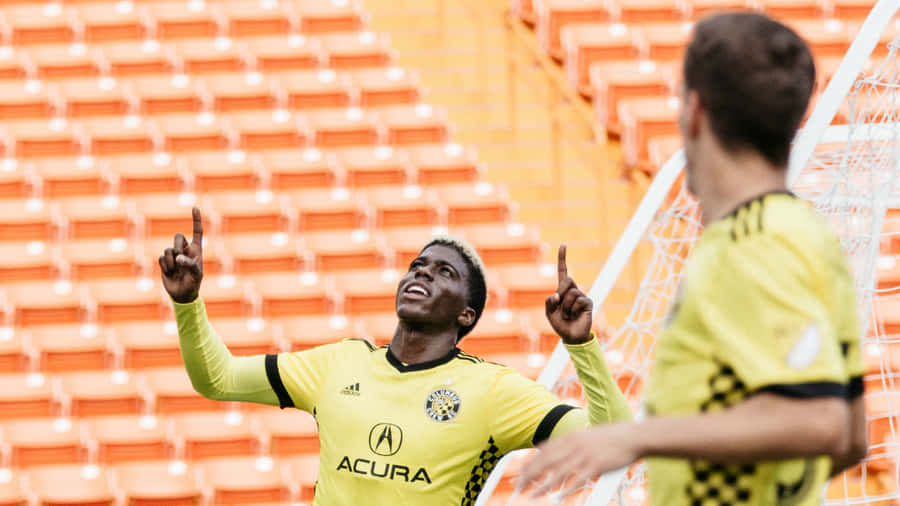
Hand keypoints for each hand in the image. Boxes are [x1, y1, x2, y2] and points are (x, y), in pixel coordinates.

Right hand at [159, 207, 203, 303]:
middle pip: (177, 236)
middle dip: (177, 246)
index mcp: (196, 250)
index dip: (196, 219)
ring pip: (168, 249)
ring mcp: (174, 255)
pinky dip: (165, 266)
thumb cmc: (193, 283)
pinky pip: (161, 258)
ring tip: (176, 270)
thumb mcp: (196, 275)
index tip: (194, 206)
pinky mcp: (164, 262)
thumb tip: (178, 257)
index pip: (197, 231)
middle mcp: (184, 250)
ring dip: (171, 261)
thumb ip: (190, 264)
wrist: (182, 294)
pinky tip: (170, 273)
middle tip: (180, 259)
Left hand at [518, 424, 639, 498]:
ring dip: (543, 486)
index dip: (531, 462)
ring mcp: (584, 455)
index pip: (544, 450)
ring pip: (557, 473)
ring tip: (531, 495)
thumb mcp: (585, 436)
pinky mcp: (595, 466)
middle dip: (530, 474)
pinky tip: (558, 498)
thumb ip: (569, 444)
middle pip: (546, 461)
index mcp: (570, 437)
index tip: (521, 472)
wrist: (631, 436)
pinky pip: (577, 480)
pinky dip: (566, 490)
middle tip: (519, 485)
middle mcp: (573, 445)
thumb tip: (553, 452)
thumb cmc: (609, 438)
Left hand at [545, 245, 592, 343]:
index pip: (562, 271)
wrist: (571, 336)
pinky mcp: (588, 303)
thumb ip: (549, 302)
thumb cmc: (560, 324)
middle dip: (561, 291)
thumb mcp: (549, 312)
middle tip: (559, 305)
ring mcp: (581, 296)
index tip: (563, 245)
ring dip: (565, 307)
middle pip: (567, 279)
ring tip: (567, 315)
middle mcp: (573, 290)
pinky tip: (574, 316)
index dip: (562, 259)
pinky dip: (572, 310)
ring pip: (571, 293)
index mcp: (562, 290)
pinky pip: (578, 301)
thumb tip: (557, 294)